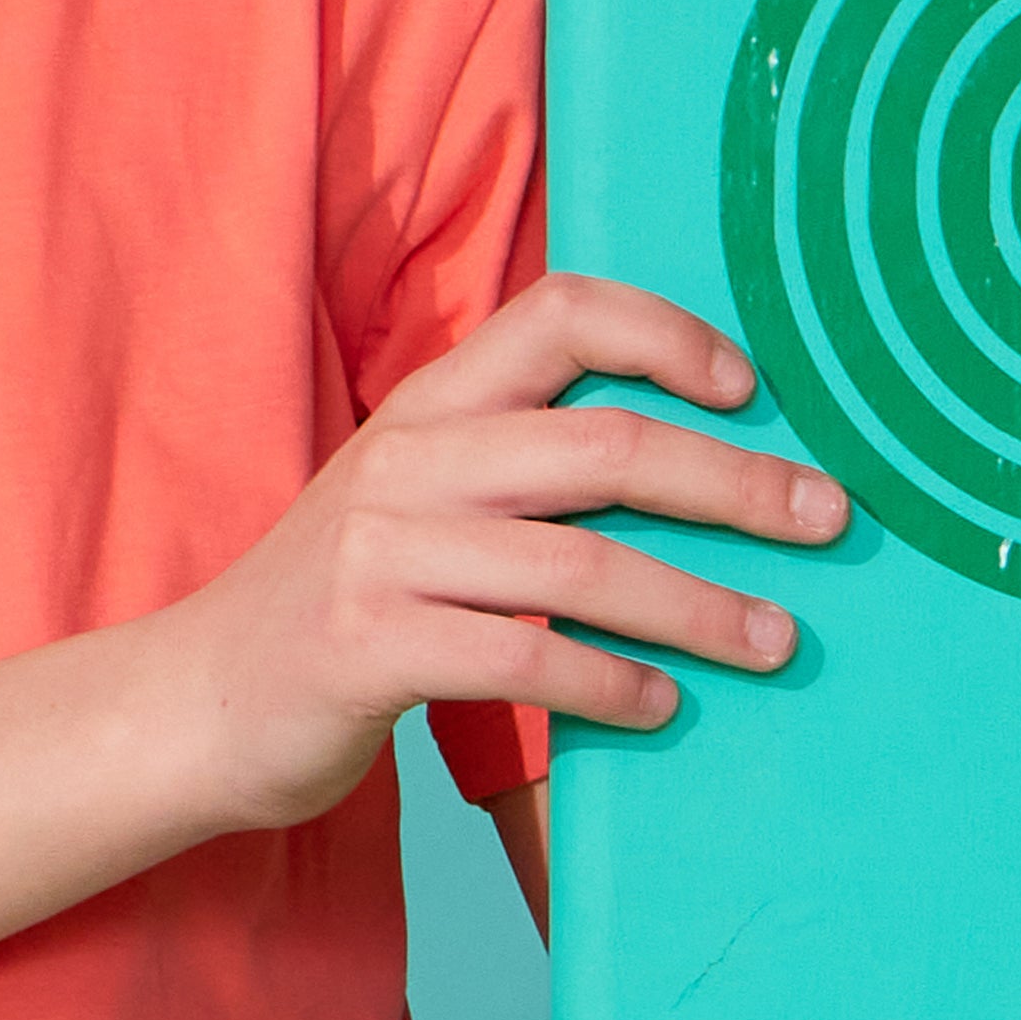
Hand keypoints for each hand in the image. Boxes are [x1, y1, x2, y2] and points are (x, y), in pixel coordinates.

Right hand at [157, 273, 849, 833]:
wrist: (193, 705)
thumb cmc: (332, 613)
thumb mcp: (407, 505)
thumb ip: (509, 471)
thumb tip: (687, 472)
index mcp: (424, 409)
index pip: (557, 312)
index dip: (667, 332)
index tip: (749, 389)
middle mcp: (404, 463)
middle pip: (604, 443)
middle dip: (736, 483)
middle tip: (827, 519)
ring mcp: (379, 555)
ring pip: (581, 563)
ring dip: (701, 606)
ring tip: (775, 641)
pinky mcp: (367, 648)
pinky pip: (526, 657)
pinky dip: (612, 684)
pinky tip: (660, 706)